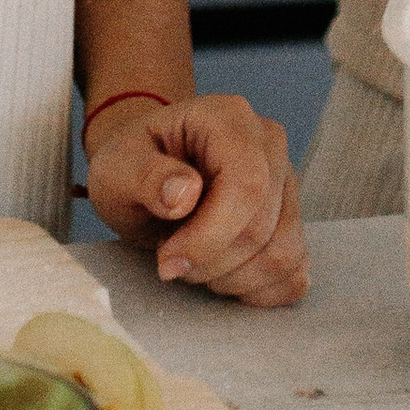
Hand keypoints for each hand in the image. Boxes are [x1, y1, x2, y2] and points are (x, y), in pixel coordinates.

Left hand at [83, 93, 308, 306]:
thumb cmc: (134, 166)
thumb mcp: (116, 167)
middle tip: (172, 259)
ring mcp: (287, 184)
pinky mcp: (292, 221)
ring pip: (282, 255)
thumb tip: (185, 194)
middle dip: (212, 262)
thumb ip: (144, 176)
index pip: (246, 186)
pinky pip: (294, 273)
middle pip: (262, 228)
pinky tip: (222, 275)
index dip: (209, 238)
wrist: (149, 176)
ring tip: (196, 262)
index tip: (168, 261)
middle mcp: (270, 145)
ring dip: (232, 279)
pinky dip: (257, 290)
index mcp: (230, 118)